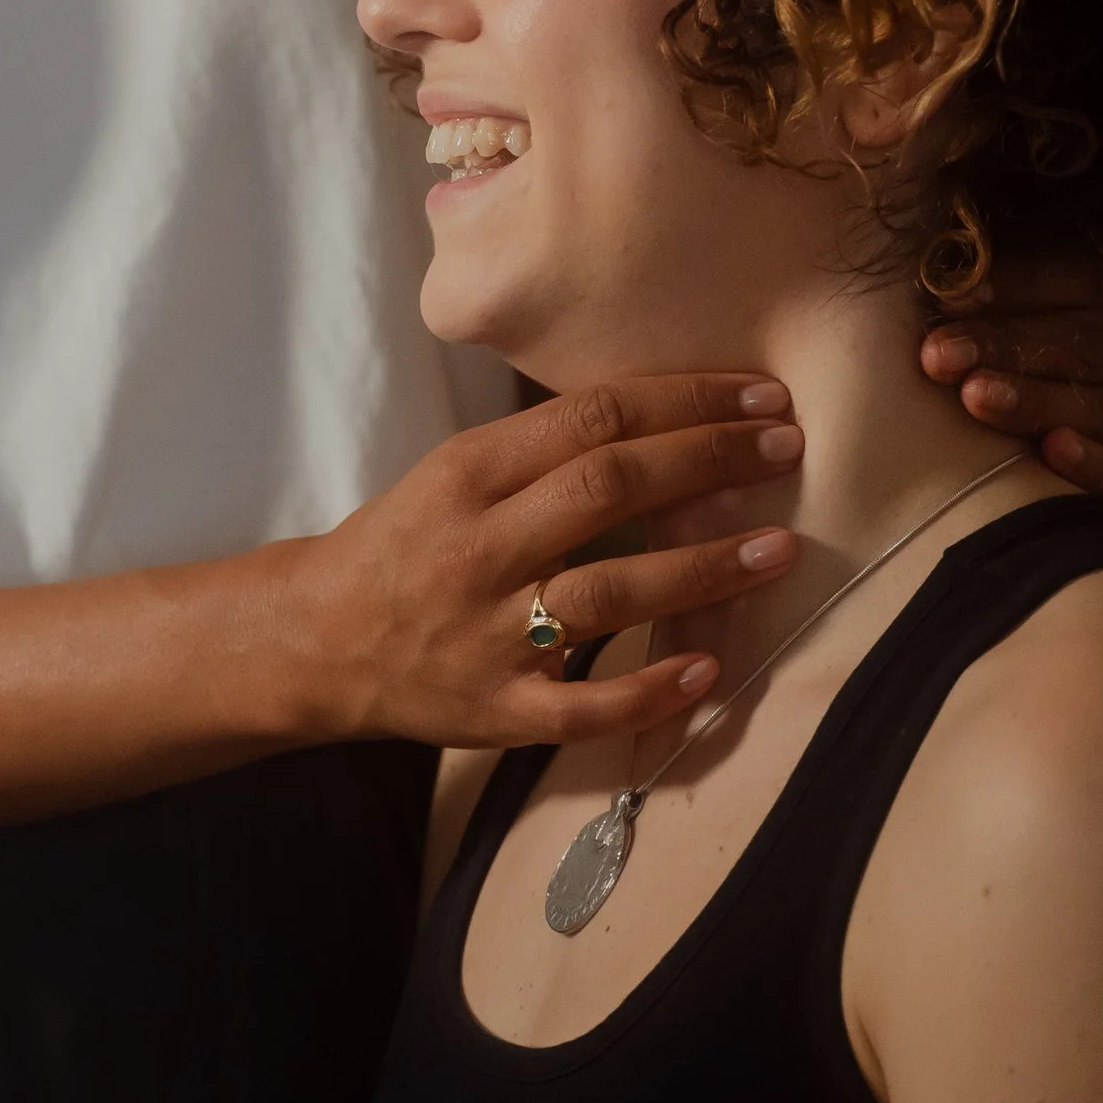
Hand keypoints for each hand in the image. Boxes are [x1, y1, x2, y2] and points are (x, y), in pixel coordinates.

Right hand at [291, 378, 804, 754]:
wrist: (316, 641)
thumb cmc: (407, 543)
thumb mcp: (456, 473)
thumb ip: (545, 450)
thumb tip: (669, 416)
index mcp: (468, 473)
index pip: (591, 418)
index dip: (684, 400)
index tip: (758, 393)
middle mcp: (479, 547)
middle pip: (609, 487)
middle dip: (709, 461)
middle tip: (786, 445)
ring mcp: (488, 634)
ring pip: (609, 592)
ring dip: (702, 569)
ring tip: (778, 548)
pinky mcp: (497, 709)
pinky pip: (583, 705)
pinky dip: (650, 690)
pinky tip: (709, 671)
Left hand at [918, 241, 1102, 535]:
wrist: (1050, 452)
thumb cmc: (1020, 352)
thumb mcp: (1021, 301)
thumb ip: (996, 272)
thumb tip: (944, 252)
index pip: (1089, 274)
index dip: (1018, 281)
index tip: (949, 294)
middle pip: (1092, 340)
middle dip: (1007, 343)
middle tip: (938, 354)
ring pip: (1102, 404)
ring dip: (1033, 400)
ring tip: (972, 397)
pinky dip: (1090, 462)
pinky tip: (1052, 452)